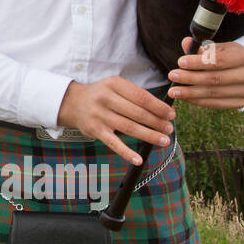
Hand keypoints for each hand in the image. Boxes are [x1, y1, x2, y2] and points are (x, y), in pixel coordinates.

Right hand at [56, 76, 175, 165]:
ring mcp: (100, 115)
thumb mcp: (115, 86)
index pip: (141, 96)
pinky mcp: (95, 130)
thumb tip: (162, 110)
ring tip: (164, 141)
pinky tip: (138, 159)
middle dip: (157, 122)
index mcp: (114, 84)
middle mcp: (106, 98)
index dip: (158, 107)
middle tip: (170, 129)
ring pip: (129, 128)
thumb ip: (135, 95)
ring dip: (149, 136)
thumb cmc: (101, 95)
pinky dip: (126, 153)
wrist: (72, 103)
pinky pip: (114, 143)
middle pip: (137, 113)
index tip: (171, 114)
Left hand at [167, 37, 243, 109]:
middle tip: (172, 76)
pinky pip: (215, 104)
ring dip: (190, 93)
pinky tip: (184, 97)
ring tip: (173, 91)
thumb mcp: (218, 48)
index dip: (198, 62)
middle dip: (190, 78)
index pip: (218, 61)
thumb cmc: (227, 57)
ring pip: (214, 93)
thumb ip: (201, 48)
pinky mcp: (241, 103)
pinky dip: (197, 101)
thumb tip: (186, 42)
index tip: (180, 62)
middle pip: (215, 79)